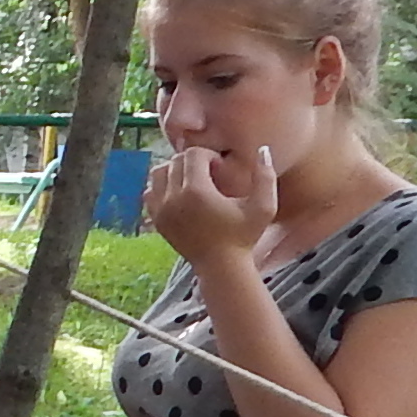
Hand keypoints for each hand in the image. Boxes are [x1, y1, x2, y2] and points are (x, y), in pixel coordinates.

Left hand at [145, 143, 281, 267]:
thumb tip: (263, 149)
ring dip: (175, 171)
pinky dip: (162, 187)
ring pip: (158, 173)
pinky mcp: (157, 220)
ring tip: (193, 182)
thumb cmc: (244, 236)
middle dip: (193, 162)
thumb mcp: (264, 207)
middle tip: (209, 176)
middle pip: (176, 160)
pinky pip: (150, 192)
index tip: (220, 170)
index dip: (209, 155)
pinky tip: (180, 196)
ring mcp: (161, 210)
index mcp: (197, 191)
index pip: (193, 154)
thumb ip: (266, 176)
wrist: (221, 266)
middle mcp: (174, 198)